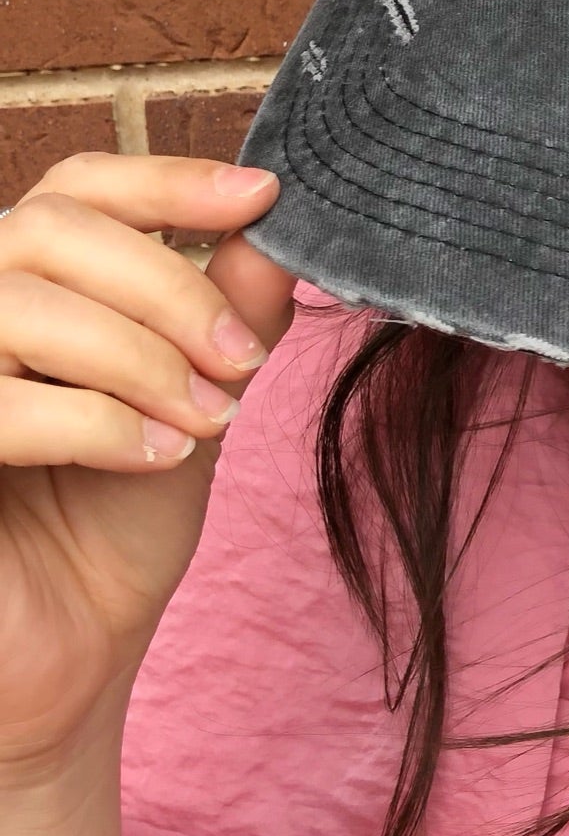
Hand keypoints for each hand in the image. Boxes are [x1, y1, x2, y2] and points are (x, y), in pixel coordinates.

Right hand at [0, 155, 294, 779]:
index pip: (77, 186)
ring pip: (20, 303)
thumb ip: (228, 315)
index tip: (263, 195)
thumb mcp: (195, 402)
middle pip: (51, 227)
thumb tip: (276, 229)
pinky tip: (153, 455)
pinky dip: (92, 420)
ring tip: (205, 421)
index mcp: (29, 284)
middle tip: (239, 362)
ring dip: (138, 356)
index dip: (166, 177)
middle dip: (167, 287)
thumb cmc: (116, 527)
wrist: (68, 658)